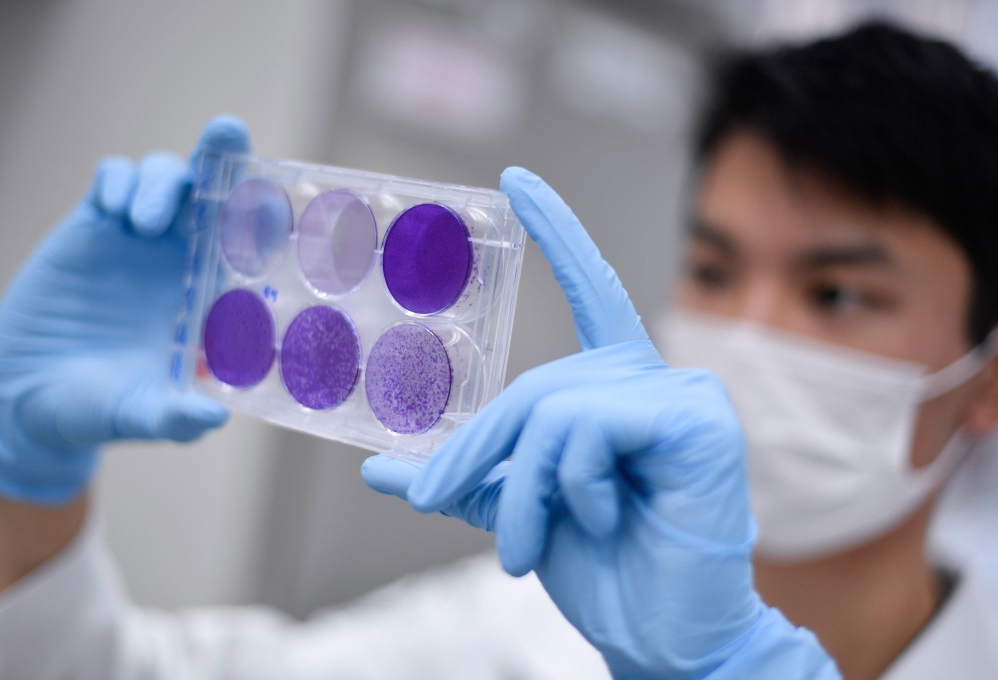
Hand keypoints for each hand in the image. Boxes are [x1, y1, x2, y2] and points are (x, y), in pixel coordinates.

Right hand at [0, 117, 249, 504]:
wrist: (30, 402)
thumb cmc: (102, 411)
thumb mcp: (141, 416)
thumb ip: (175, 418)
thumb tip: (211, 418)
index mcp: (210, 297)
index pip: (249, 245)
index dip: (265, 213)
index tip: (283, 189)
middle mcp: (183, 262)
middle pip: (213, 193)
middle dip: (223, 155)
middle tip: (227, 132)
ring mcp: (138, 242)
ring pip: (167, 179)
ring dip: (163, 183)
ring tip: (143, 225)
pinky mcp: (92, 230)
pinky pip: (114, 180)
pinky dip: (120, 182)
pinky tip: (114, 212)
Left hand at [363, 168, 837, 677]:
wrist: (659, 635)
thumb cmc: (603, 568)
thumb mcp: (517, 509)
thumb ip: (463, 476)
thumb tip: (380, 468)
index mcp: (618, 388)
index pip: (588, 290)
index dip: (557, 232)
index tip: (517, 182)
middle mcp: (653, 379)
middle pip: (534, 386)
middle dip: (477, 452)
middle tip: (439, 502)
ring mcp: (682, 395)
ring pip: (552, 408)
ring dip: (519, 488)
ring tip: (521, 547)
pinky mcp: (697, 421)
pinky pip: (588, 427)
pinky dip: (570, 483)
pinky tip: (602, 517)